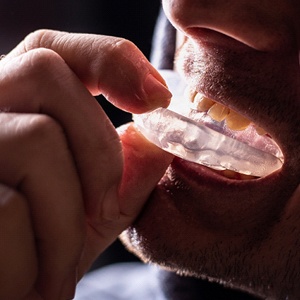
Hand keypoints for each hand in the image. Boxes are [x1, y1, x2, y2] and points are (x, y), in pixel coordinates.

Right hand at [0, 30, 172, 298]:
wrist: (6, 294)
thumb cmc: (43, 248)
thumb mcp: (93, 208)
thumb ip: (127, 172)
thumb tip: (159, 140)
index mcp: (13, 110)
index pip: (52, 51)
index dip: (110, 59)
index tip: (157, 96)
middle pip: (46, 75)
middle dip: (98, 148)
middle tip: (103, 209)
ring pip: (36, 138)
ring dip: (68, 216)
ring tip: (61, 260)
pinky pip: (9, 206)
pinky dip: (43, 252)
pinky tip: (34, 278)